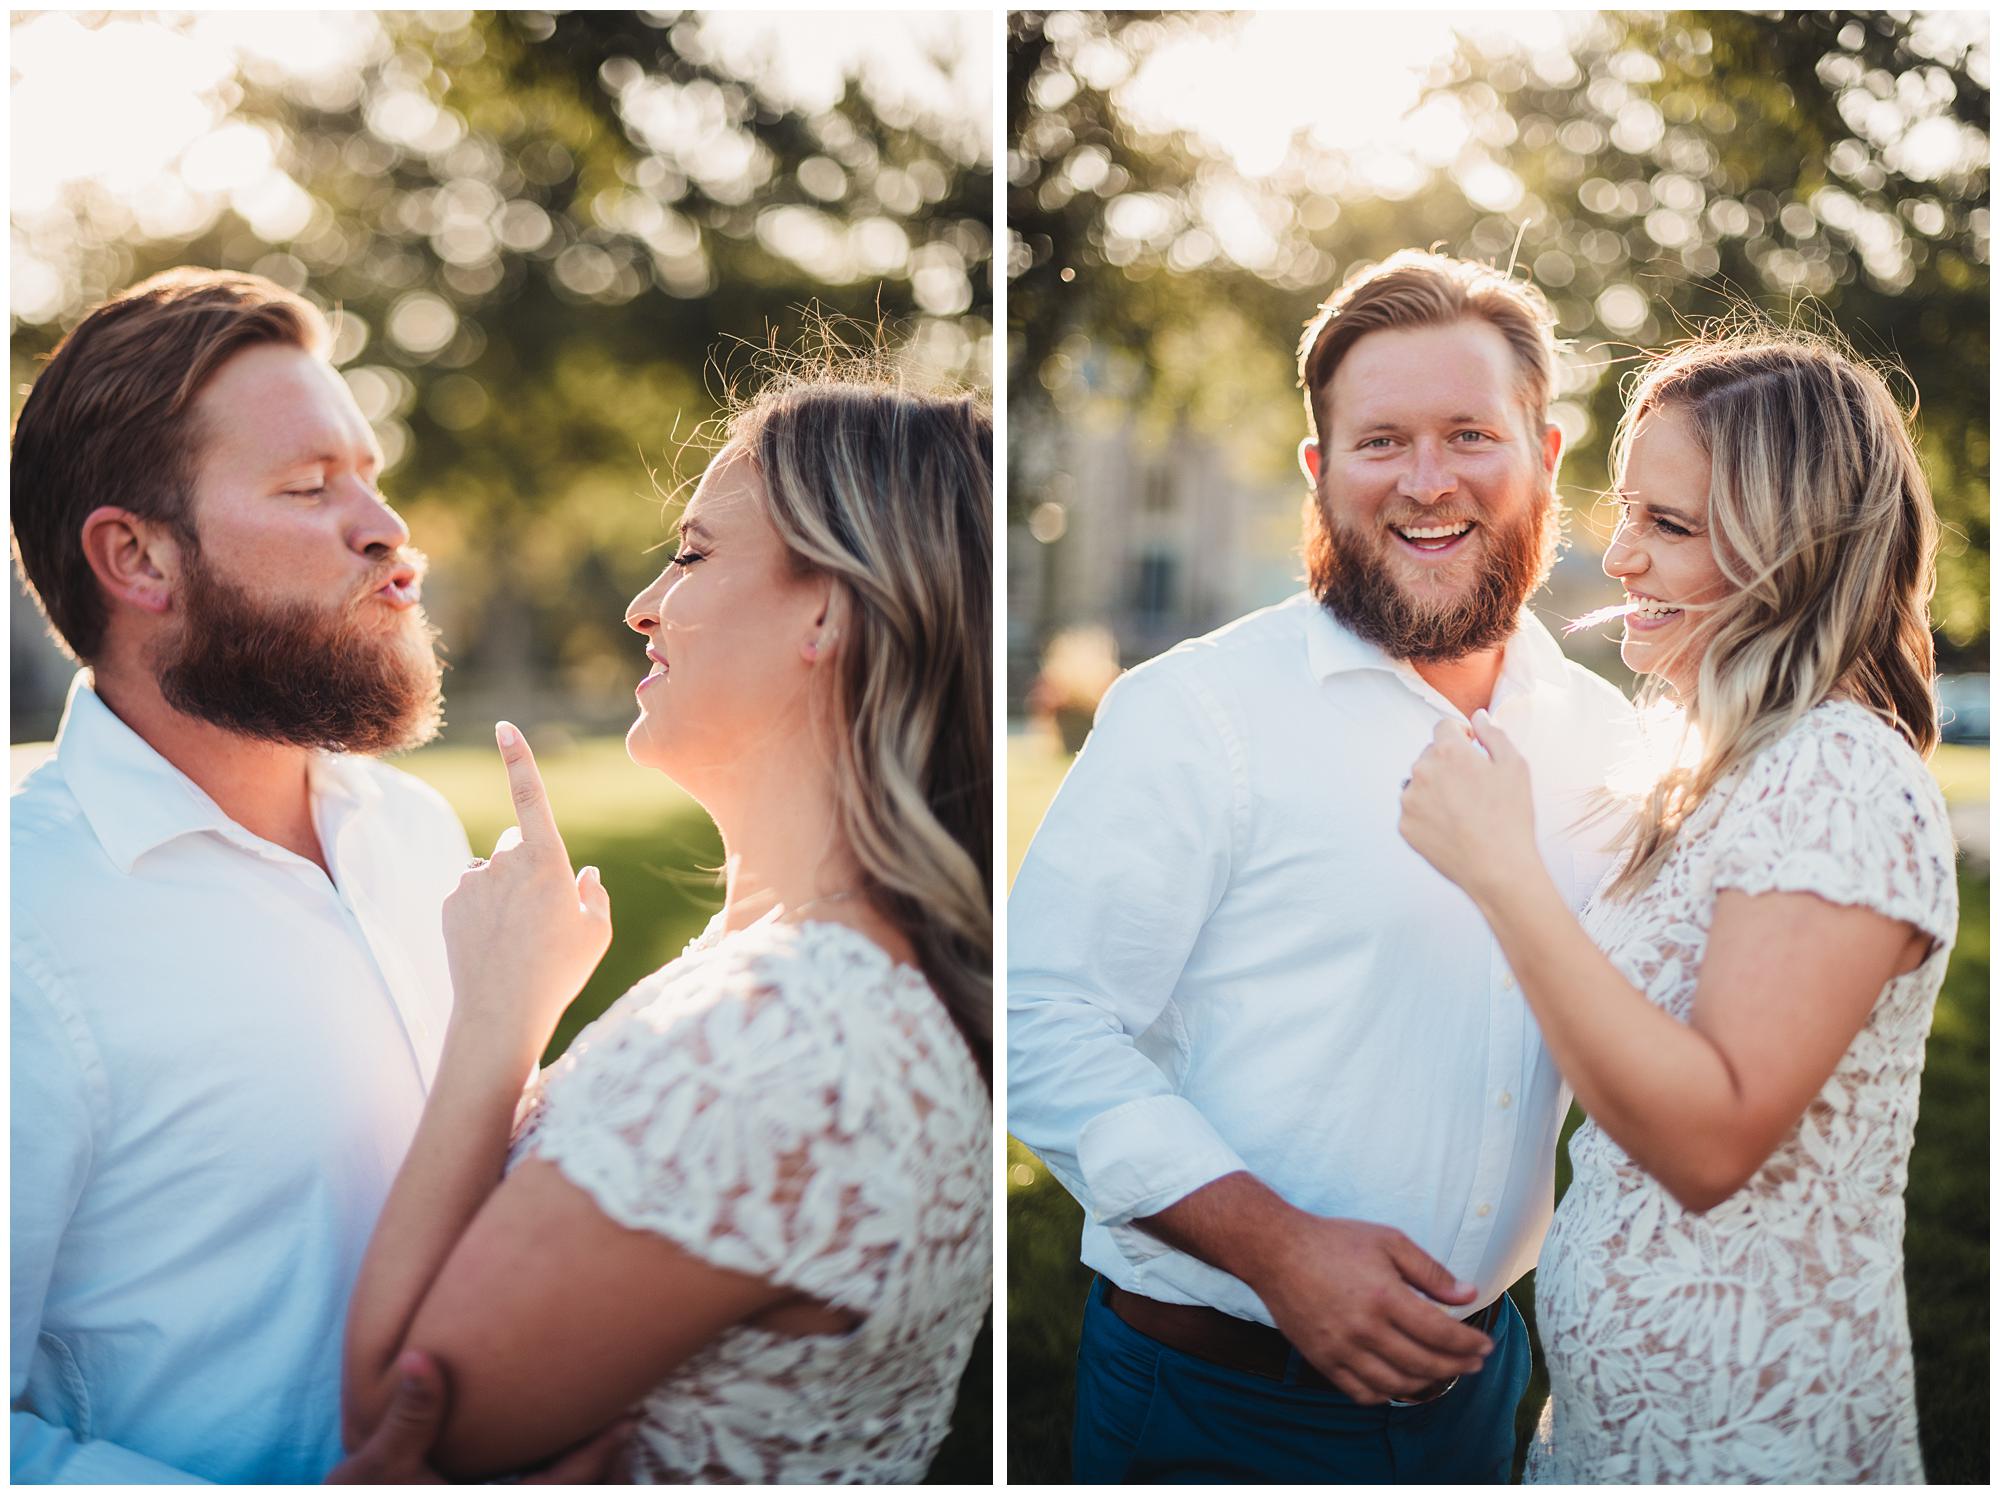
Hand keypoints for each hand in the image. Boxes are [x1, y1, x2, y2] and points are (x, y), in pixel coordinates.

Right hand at [327, 1350, 634, 1482]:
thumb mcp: (377, 1465)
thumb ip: (409, 1416)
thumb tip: (420, 1358)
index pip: (565, 1491)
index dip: (599, 1457)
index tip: (627, 1420)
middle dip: (605, 1471)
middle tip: (629, 1424)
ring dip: (587, 1479)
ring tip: (609, 1438)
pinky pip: (541, 1494)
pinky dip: (562, 1482)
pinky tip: (564, 1454)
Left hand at [443, 723, 612, 1062]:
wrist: (500, 1013)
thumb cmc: (559, 973)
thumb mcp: (596, 933)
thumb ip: (594, 896)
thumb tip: (585, 875)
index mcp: (547, 860)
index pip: (531, 796)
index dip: (519, 759)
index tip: (504, 728)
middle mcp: (505, 860)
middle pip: (518, 842)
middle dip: (527, 860)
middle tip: (542, 912)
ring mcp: (472, 879)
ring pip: (493, 868)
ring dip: (503, 888)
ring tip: (516, 936)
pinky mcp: (450, 900)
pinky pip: (471, 891)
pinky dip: (481, 907)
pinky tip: (492, 941)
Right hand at [1253, 1216, 1493, 1404]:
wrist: (1276, 1251)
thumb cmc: (1334, 1241)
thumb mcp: (1388, 1240)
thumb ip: (1430, 1271)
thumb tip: (1468, 1294)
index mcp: (1385, 1296)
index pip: (1440, 1334)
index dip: (1469, 1344)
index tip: (1485, 1345)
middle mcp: (1365, 1329)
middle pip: (1424, 1363)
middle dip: (1457, 1366)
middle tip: (1474, 1363)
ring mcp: (1342, 1349)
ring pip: (1397, 1384)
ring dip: (1427, 1382)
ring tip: (1443, 1372)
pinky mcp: (1323, 1360)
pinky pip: (1363, 1392)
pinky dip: (1388, 1393)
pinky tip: (1401, 1381)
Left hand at [1398, 709, 1539, 906]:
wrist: (1497, 867)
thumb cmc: (1509, 818)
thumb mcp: (1515, 766)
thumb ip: (1493, 735)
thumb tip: (1479, 717)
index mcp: (1448, 753)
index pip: (1444, 727)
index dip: (1461, 735)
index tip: (1472, 749)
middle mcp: (1421, 772)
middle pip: (1430, 755)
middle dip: (1448, 764)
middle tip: (1473, 788)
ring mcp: (1409, 800)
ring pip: (1420, 784)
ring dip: (1436, 789)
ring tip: (1463, 811)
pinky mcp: (1404, 826)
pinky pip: (1414, 810)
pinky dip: (1428, 814)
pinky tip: (1452, 827)